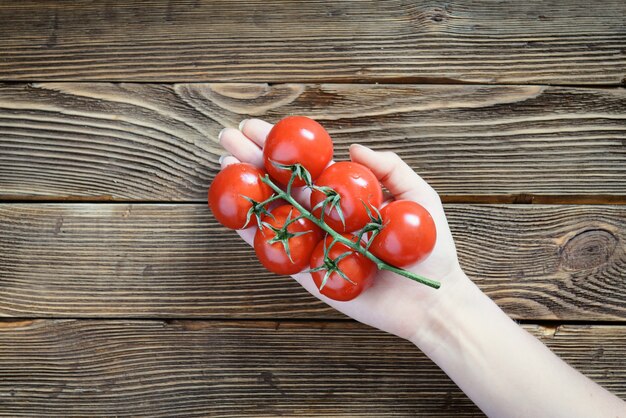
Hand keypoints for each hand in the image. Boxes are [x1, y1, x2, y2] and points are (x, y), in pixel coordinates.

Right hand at [219, 119, 468, 340]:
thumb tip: (351, 147)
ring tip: (222, 164)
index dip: (282, 145)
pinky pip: (277, 252)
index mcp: (346, 198)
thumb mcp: (419, 196)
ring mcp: (313, 244)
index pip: (307, 165)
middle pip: (282, 183)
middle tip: (227, 137)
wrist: (432, 299)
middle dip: (254, 159)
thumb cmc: (431, 249)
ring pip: (273, 213)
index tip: (259, 126)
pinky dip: (252, 235)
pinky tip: (232, 215)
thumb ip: (390, 168)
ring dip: (246, 190)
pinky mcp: (308, 274)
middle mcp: (324, 218)